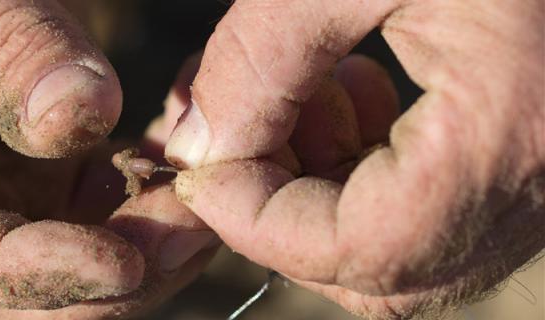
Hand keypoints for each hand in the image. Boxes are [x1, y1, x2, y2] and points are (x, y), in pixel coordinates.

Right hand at [0, 1, 217, 317]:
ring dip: (130, 260)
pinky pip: (79, 231)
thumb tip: (82, 121)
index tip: (123, 264)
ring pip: (47, 280)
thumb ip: (7, 42)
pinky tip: (174, 183)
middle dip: (98, 285)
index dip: (28, 272)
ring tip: (198, 211)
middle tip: (191, 234)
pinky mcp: (17, 192)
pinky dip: (136, 221)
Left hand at [165, 0, 543, 317]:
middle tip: (244, 129)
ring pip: (403, 251)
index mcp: (508, 138)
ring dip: (320, 190)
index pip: (357, 248)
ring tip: (305, 93)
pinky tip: (355, 87)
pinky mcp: (528, 157)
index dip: (252, 221)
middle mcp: (542, 186)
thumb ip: (260, 58)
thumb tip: (195, 148)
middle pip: (377, 271)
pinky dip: (367, 172)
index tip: (195, 166)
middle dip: (282, 211)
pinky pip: (435, 209)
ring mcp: (542, 181)